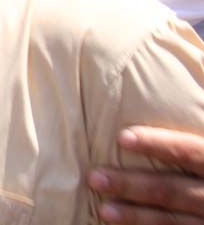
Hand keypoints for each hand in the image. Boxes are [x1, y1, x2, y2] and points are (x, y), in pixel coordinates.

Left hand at [89, 126, 203, 222]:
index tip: (121, 137)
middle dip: (131, 185)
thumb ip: (200, 120)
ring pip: (174, 221)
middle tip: (95, 177)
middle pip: (172, 190)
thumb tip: (193, 77)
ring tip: (103, 210)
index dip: (157, 144)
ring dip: (137, 216)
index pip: (189, 151)